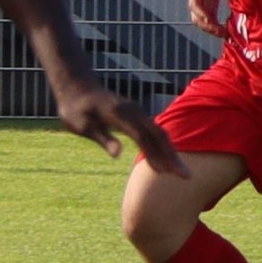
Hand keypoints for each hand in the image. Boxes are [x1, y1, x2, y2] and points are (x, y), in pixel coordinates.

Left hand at [52, 72, 169, 167]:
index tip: (167, 173)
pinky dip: (162, 147)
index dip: (156, 156)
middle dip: (173, 157)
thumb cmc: (75, 108)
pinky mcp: (136, 116)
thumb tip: (118, 156)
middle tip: (186, 177)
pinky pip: (154, 132)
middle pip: (159, 136)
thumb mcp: (82, 125)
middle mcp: (134, 113)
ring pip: (159, 134)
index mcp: (121, 116)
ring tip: (180, 173)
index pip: (144, 138)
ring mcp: (137, 113)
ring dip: (171, 153)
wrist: (77, 86)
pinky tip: (164, 160)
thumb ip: (103, 139)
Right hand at [185, 0, 227, 35]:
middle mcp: (195, 3)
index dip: (201, 13)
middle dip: (208, 27)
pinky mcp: (208, 11)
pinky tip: (227, 34)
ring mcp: (201, 8)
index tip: (209, 21)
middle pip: (197, 19)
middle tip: (221, 33)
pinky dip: (216, 30)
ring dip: (212, 31)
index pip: (194, 5)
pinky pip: (210, 24)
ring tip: (226, 36)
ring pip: (202, 24)